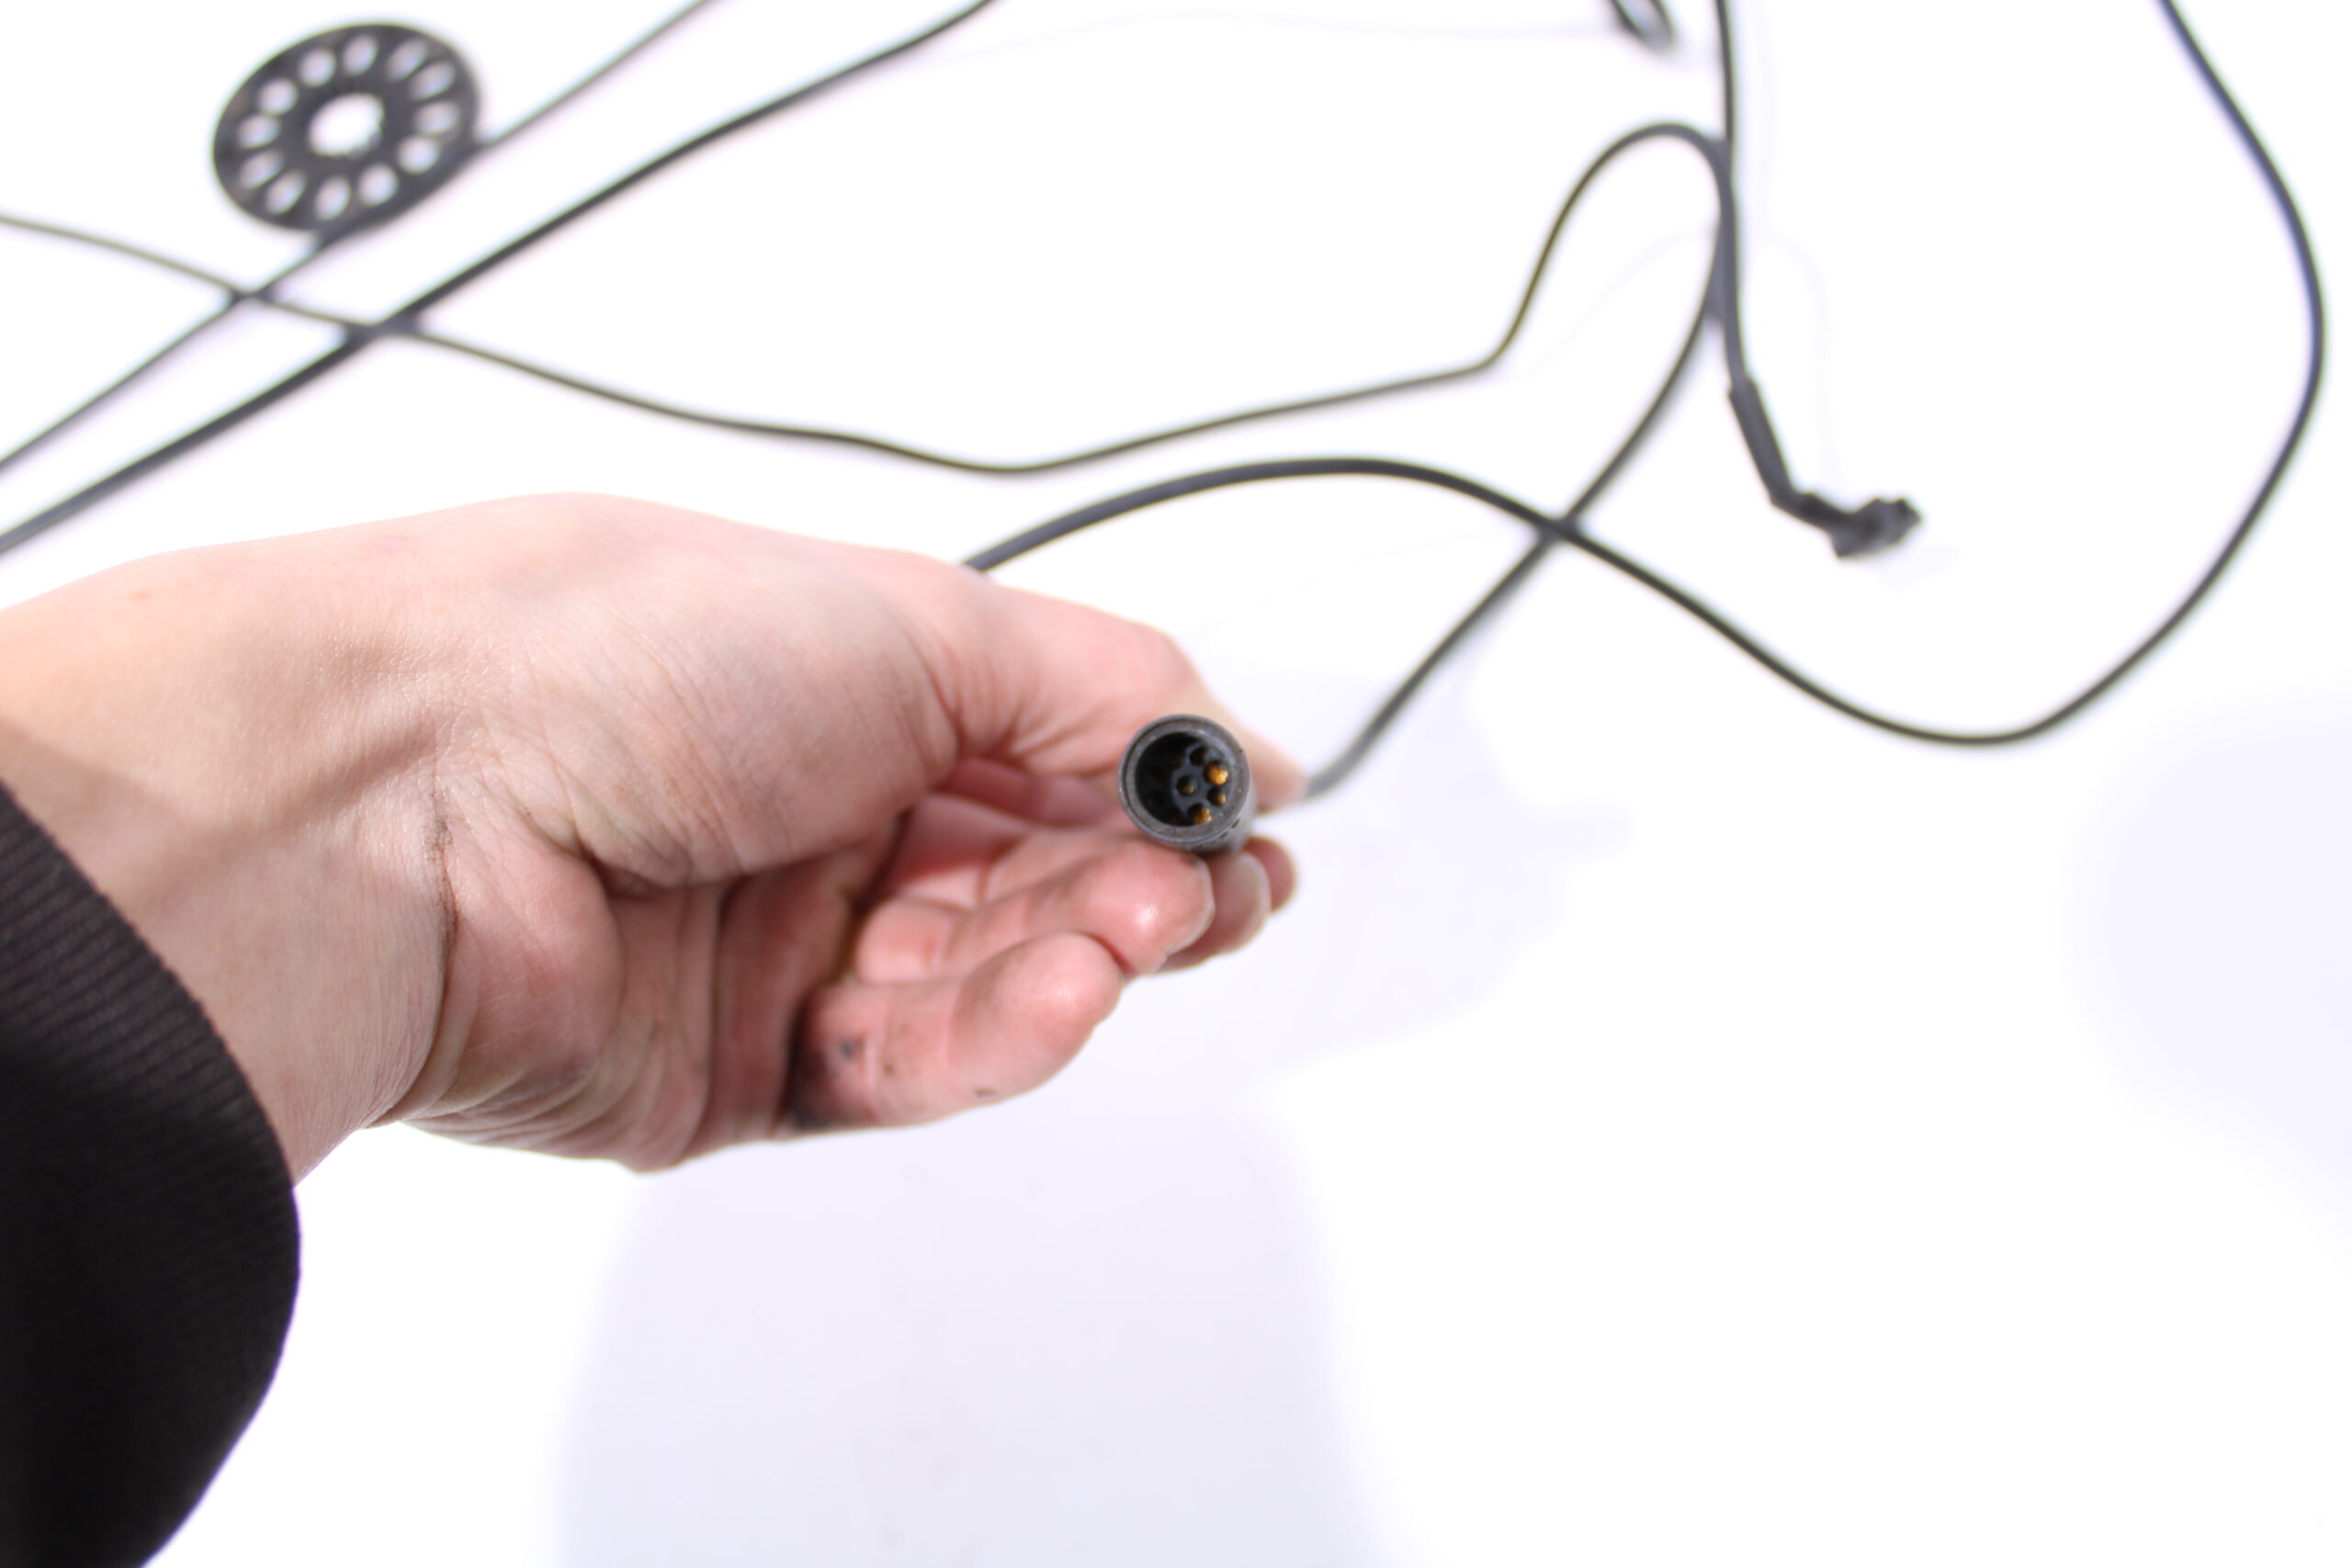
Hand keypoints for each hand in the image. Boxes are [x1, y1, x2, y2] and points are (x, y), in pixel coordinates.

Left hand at [0, 495, 1298, 1175]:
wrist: (399, 799)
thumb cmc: (618, 653)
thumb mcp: (915, 618)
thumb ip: (1104, 688)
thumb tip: (1242, 747)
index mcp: (847, 679)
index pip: (1052, 751)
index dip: (1159, 794)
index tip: (1250, 824)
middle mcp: (814, 808)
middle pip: (1032, 877)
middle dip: (1135, 886)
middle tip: (1207, 892)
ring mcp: (774, 944)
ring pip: (982, 985)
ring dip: (1074, 962)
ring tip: (1127, 934)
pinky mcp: (735, 1070)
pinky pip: (901, 1074)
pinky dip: (992, 1039)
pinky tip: (1055, 994)